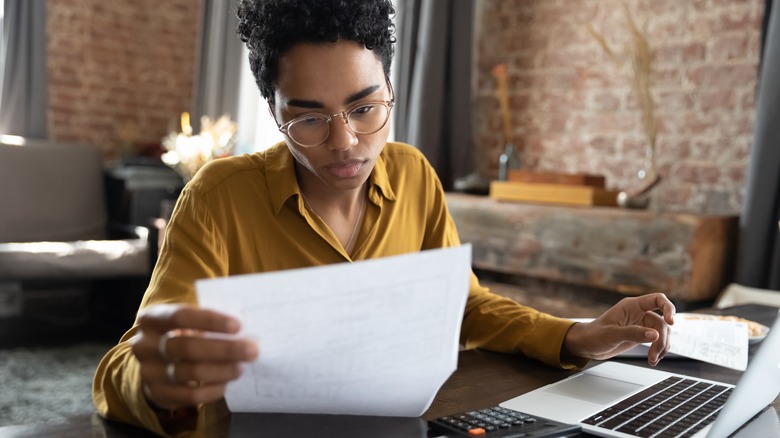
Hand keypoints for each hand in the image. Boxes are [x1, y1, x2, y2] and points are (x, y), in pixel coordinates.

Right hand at [131, 304, 258, 409]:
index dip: (210, 321)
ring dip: (221, 370)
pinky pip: (189, 396)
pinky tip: (226, 384)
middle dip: (224, 349)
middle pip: (187, 347)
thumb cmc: (181, 335)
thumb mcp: (187, 322)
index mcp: (152, 319)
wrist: (156, 364)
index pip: (180, 316)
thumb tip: (247, 324)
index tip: (237, 326)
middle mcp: (144, 345)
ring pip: (190, 372)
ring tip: (241, 367)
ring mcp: (148, 371)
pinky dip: (212, 390)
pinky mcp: (157, 394)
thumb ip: (208, 321)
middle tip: (251, 351)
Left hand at [563, 293, 674, 365]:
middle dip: (661, 339)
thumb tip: (654, 335)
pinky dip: (658, 350)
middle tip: (654, 354)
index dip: (668, 308)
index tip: (671, 322)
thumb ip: (633, 333)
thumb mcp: (612, 334)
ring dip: (661, 347)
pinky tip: (653, 359)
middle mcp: (639, 313)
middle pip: (662, 322)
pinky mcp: (641, 336)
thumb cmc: (594, 335)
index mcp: (631, 306)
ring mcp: (641, 325)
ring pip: (662, 333)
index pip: (657, 299)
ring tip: (652, 360)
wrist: (586, 345)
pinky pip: (657, 341)